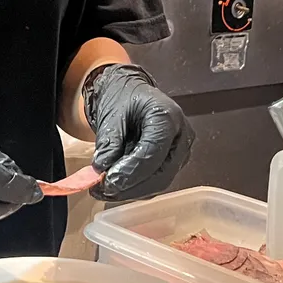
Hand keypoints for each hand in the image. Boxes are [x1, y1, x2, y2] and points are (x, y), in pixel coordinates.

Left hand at [84, 64, 192, 200]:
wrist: (130, 91)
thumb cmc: (124, 96)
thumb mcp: (111, 115)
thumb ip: (109, 143)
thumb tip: (101, 170)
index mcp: (167, 117)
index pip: (152, 153)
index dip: (130, 172)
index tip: (107, 182)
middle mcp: (181, 135)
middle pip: (161, 174)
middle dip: (130, 187)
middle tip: (102, 190)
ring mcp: (180, 150)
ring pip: (159, 182)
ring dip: (131, 190)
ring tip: (103, 189)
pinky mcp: (174, 161)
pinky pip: (156, 180)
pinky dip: (135, 187)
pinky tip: (115, 185)